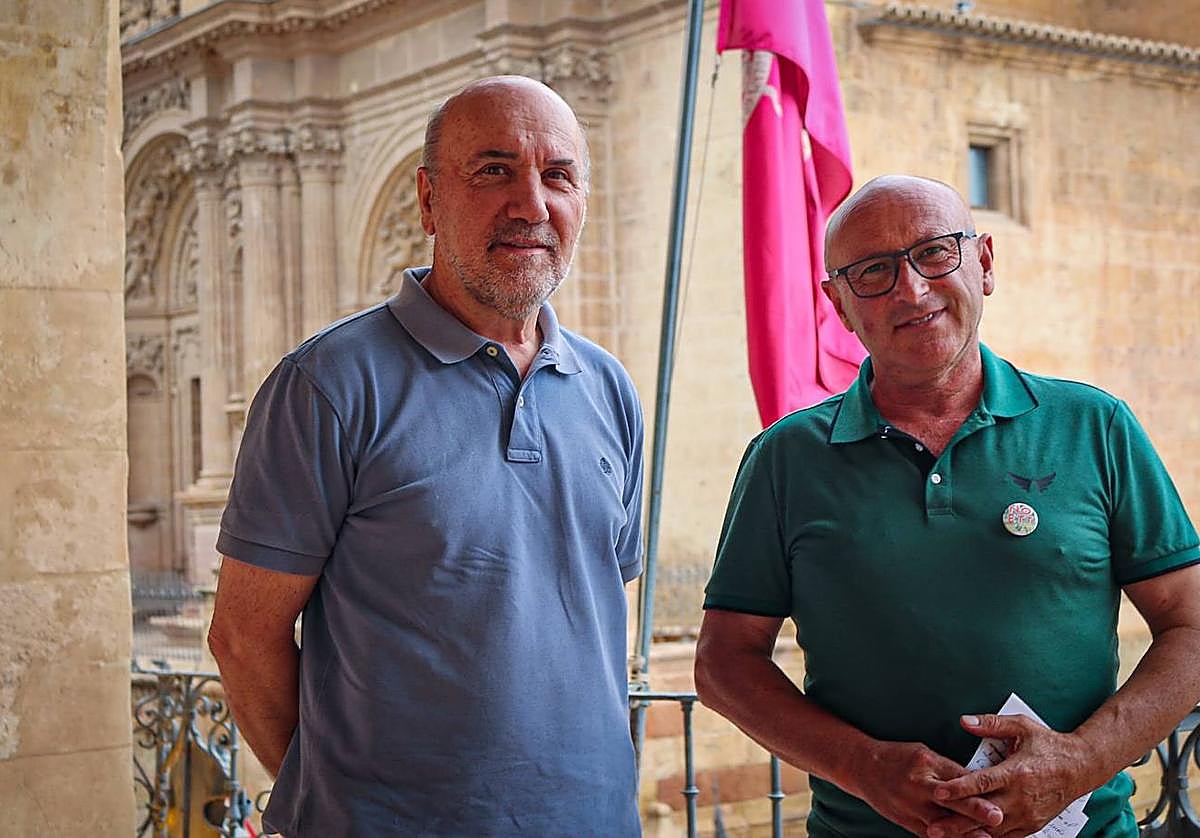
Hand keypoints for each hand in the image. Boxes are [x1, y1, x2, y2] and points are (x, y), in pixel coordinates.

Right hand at [852, 740, 1004, 836]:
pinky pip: (931, 834)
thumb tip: (978, 783)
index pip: (957, 776)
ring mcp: (911, 805)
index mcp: (925, 761)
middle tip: (997, 816)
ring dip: (966, 832)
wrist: (863, 768)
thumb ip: (949, 769)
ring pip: (943, 823)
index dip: (979, 787)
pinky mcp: (907, 822)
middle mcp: (918, 784)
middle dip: (975, 810)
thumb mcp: (923, 753)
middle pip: (951, 799)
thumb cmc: (897, 757)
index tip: (999, 792)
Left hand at [930, 714, 1099, 837]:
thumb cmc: (1048, 744)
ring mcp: (1028, 815)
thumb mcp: (1022, 726)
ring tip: (943, 836)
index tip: (937, 792)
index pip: (982, 783)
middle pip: (984, 814)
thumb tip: (963, 720)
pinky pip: (1007, 836)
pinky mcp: (1033, 825)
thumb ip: (991, 724)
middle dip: (956, 822)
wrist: (1082, 767)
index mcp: (1016, 772)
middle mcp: (1021, 798)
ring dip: (969, 834)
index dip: (959, 789)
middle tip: (931, 828)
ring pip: (994, 830)